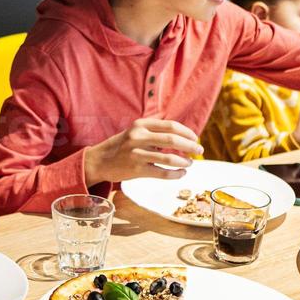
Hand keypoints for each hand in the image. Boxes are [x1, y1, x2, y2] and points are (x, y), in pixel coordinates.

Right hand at [83, 118, 201, 184]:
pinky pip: (162, 172)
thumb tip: (183, 138)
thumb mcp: (135, 132)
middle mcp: (138, 137)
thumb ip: (155, 132)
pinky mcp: (136, 169)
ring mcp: (136, 153)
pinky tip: (181, 174)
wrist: (99, 161)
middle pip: (172, 140)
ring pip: (169, 158)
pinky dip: (175, 174)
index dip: (186, 132)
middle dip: (190, 146)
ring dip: (184, 161)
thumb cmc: (122, 146)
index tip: (195, 138)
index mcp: (140, 124)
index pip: (170, 125)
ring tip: (190, 164)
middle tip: (199, 150)